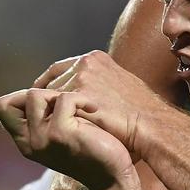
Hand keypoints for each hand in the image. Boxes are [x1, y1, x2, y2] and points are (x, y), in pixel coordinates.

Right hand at [0, 87, 133, 189]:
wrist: (114, 176)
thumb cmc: (94, 150)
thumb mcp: (63, 133)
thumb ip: (46, 117)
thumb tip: (41, 87)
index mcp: (26, 140)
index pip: (2, 106)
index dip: (23, 94)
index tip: (52, 98)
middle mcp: (28, 141)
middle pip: (10, 100)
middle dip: (38, 92)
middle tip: (68, 100)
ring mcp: (42, 138)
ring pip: (35, 94)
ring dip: (60, 93)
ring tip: (81, 105)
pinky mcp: (60, 134)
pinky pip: (63, 99)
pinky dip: (82, 98)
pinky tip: (94, 108)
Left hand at [41, 50, 166, 152]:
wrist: (151, 125)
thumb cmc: (138, 113)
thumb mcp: (119, 86)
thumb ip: (98, 84)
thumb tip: (82, 93)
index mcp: (96, 58)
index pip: (59, 68)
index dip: (47, 84)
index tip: (40, 97)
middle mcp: (87, 62)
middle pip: (53, 81)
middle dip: (46, 99)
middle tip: (39, 116)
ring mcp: (82, 77)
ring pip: (51, 95)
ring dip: (49, 111)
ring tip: (47, 127)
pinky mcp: (79, 94)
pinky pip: (55, 107)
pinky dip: (53, 118)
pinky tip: (54, 130)